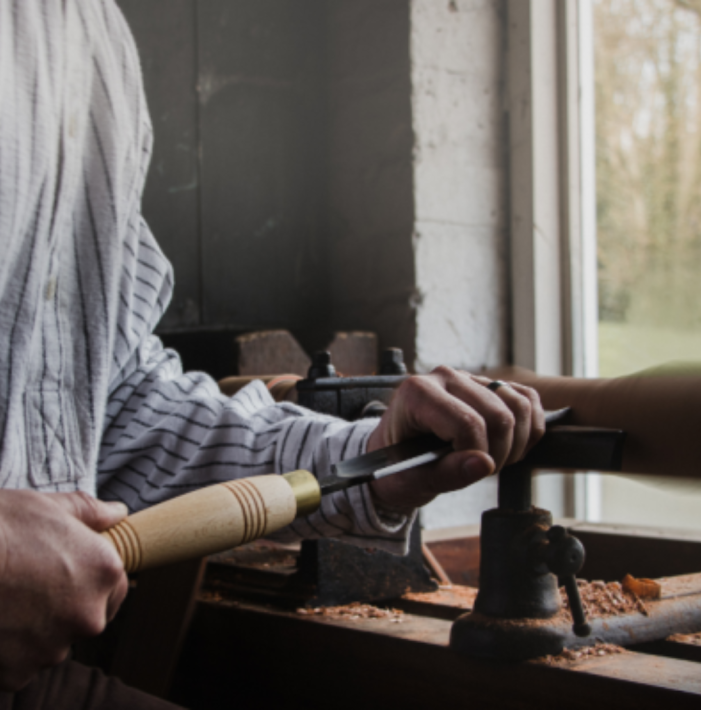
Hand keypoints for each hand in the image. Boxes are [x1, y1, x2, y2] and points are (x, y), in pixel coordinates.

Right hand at [0, 491, 128, 690]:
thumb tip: (115, 512)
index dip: (92, 580)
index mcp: (104, 572)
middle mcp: (89, 615)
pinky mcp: (19, 672)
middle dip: (66, 606)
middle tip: (32, 586)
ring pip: (53, 642)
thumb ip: (90, 513)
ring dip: (37, 630)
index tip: (69, 575)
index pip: (116, 587)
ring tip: (8, 601)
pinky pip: (20, 664)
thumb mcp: (49, 506)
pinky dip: (8, 651)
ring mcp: (54, 648)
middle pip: (86, 617)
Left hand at [368, 367, 544, 511]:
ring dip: (516, 443)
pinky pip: (528, 399)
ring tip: (492, 460)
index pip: (468, 423)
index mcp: (417, 392)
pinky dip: (529, 428)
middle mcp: (444, 376)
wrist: (395, 456)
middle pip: (499, 416)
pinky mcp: (489, 383)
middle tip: (480, 470)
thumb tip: (484, 465)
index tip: (464, 473)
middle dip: (498, 453)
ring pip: (519, 406)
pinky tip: (510, 446)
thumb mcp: (413, 480)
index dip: (475, 455)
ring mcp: (469, 377)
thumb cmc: (398, 467)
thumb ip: (447, 474)